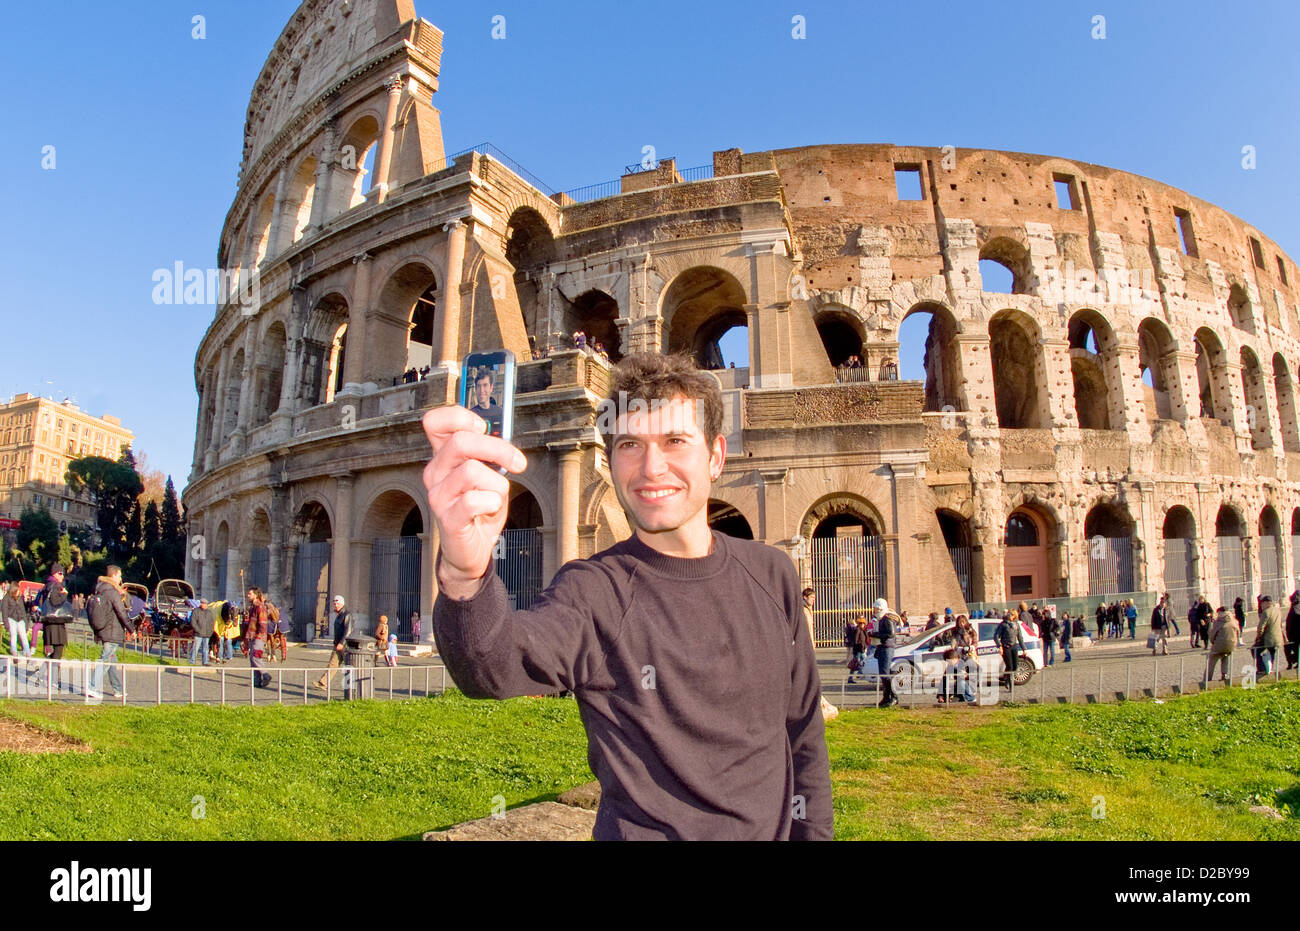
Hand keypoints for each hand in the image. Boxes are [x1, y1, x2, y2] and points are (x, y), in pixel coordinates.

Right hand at [422, 405, 526, 598]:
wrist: (471, 550)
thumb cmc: (481, 508)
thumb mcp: (488, 475)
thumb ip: (490, 454)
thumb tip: (503, 433)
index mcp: (443, 456)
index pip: (435, 421)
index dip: (460, 417)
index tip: (484, 427)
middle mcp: (434, 472)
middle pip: (460, 441)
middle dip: (497, 448)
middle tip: (518, 463)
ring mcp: (438, 495)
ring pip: (471, 470)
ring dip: (497, 483)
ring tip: (496, 496)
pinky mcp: (447, 518)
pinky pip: (474, 500)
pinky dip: (492, 502)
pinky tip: (490, 509)